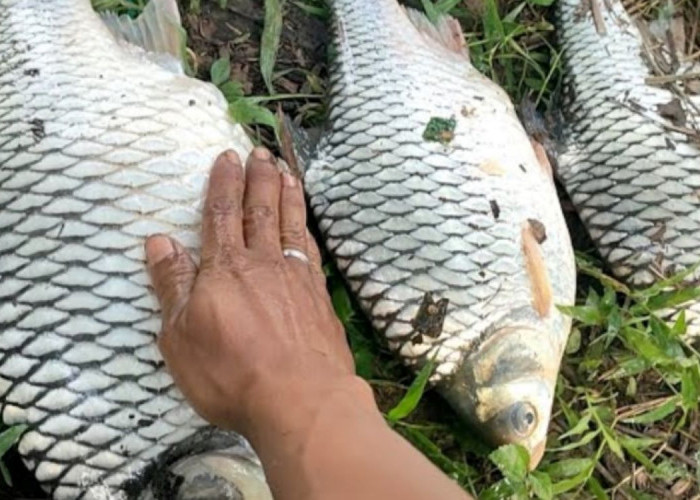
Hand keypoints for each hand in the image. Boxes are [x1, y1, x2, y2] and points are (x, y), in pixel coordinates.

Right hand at [144, 148, 363, 436]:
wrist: (301, 399)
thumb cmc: (232, 374)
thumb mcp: (180, 336)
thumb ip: (171, 285)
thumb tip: (159, 241)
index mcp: (225, 269)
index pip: (222, 214)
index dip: (224, 183)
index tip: (227, 156)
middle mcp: (263, 263)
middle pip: (261, 210)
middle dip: (259, 177)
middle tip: (260, 152)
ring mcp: (296, 278)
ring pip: (291, 224)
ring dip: (287, 194)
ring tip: (286, 171)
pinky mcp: (320, 297)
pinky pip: (312, 250)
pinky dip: (307, 229)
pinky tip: (306, 224)